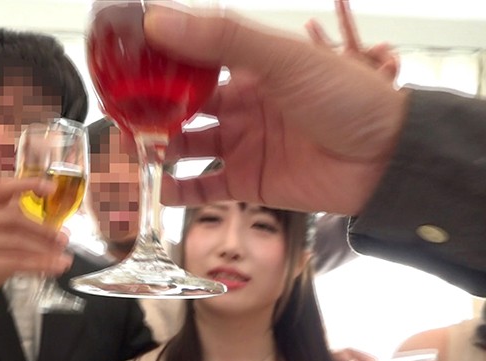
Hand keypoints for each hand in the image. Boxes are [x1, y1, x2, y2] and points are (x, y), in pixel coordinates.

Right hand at [0, 178, 72, 308]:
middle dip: (44, 229)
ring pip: (18, 242)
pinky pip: (15, 262)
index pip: (3, 189)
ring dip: (46, 251)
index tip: (51, 188)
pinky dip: (38, 265)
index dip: (27, 184)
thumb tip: (55, 233)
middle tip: (64, 239)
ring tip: (64, 259)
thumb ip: (14, 230)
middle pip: (15, 218)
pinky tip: (52, 268)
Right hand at [143, 6, 407, 214]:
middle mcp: (243, 105)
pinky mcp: (251, 182)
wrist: (386, 157)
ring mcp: (245, 145)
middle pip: (184, 107)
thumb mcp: (282, 57)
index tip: (124, 68)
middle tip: (122, 117)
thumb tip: (157, 21)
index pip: (194, 62)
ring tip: (135, 152)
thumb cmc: (344, 96)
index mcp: (250, 69)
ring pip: (189, 147)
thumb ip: (220, 39)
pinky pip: (206, 187)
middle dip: (152, 112)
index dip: (160, 65)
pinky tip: (160, 190)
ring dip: (161, 150)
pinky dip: (181, 191)